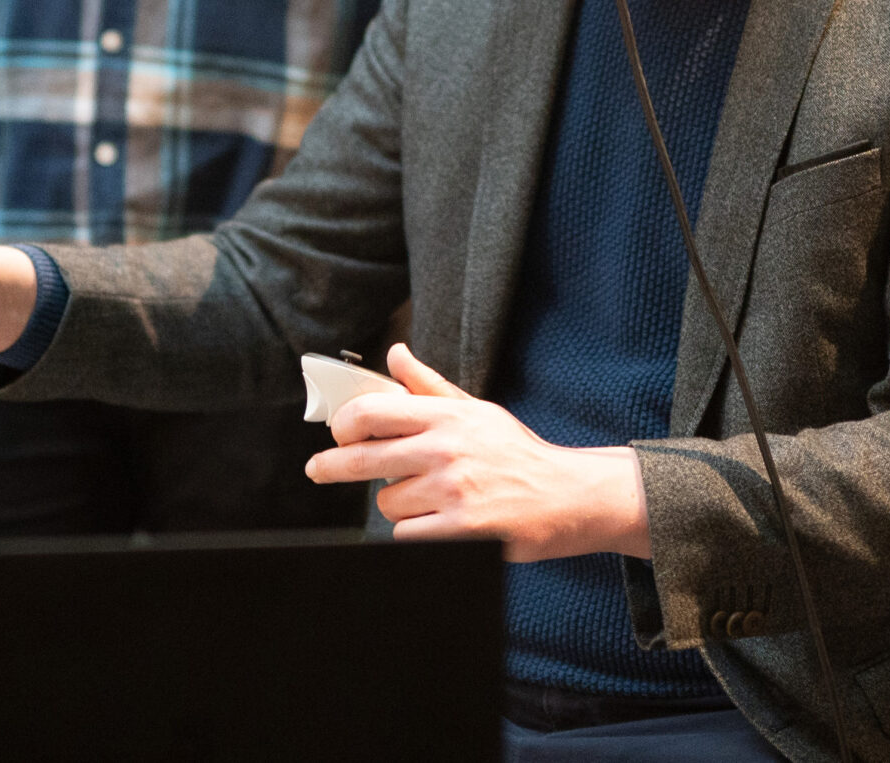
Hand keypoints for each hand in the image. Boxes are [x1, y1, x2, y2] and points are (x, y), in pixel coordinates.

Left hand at [304, 344, 650, 562]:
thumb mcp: (477, 411)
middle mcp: (445, 450)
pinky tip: (434, 522)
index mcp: (446, 416)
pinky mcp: (463, 530)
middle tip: (318, 469)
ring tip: (426, 498)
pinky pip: (407, 534)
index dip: (344, 423)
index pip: (372, 411)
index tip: (337, 433)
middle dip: (332, 466)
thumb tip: (395, 355)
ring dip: (396, 504)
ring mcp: (453, 491)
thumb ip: (429, 386)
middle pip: (364, 459)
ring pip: (387, 503)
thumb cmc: (519, 455)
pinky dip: (413, 532)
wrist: (572, 497)